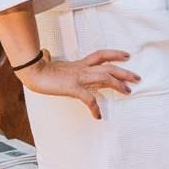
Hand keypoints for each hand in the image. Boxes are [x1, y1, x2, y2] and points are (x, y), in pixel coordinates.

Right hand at [18, 48, 139, 119]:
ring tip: (128, 92)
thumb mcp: (47, 63)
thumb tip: (44, 52)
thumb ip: (50, 59)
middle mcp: (81, 69)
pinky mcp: (72, 87)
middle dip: (124, 72)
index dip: (114, 54)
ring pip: (104, 77)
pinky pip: (88, 98)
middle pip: (108, 67)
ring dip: (118, 84)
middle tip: (137, 77)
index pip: (100, 56)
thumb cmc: (36, 68)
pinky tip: (98, 116)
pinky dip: (95, 107)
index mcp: (78, 64)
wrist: (30, 71)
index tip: (126, 55)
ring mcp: (78, 77)